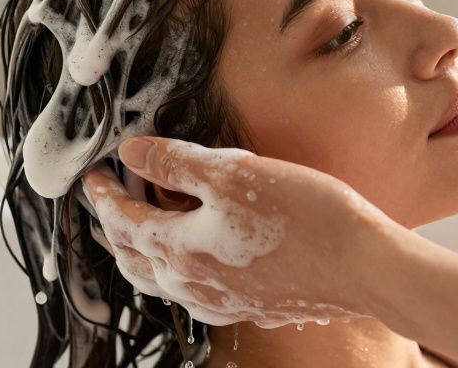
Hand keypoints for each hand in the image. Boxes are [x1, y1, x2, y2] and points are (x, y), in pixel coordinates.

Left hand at [80, 137, 399, 327]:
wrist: (365, 267)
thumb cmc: (305, 216)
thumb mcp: (232, 173)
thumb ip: (175, 163)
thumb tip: (131, 152)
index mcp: (178, 251)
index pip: (121, 221)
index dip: (102, 193)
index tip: (92, 174)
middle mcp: (191, 285)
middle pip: (132, 256)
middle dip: (112, 225)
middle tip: (106, 198)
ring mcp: (220, 301)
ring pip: (160, 277)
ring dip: (140, 249)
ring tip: (138, 223)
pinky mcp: (249, 306)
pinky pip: (193, 287)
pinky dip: (175, 265)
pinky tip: (191, 253)